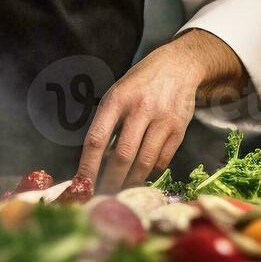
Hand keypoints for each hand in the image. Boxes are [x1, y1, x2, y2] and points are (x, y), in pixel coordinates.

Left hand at [77, 29, 244, 192]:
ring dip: (131, 181)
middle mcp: (140, 109)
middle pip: (122, 156)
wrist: (178, 66)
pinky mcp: (179, 130)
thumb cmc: (141, 83)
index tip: (81, 186)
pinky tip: (142, 174)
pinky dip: (150, 172)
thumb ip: (108, 123)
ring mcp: (162, 120)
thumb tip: (96, 161)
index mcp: (117, 99)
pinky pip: (162, 161)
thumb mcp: (118, 93)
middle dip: (110, 181)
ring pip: (144, 163)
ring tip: (121, 189)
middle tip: (102, 195)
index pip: (97, 139)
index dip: (88, 166)